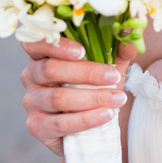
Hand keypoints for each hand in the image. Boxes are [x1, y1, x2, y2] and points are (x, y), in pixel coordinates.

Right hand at [20, 39, 129, 155]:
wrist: (91, 126)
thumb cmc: (95, 87)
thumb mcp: (109, 64)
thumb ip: (118, 49)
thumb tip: (130, 36)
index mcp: (42, 54)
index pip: (36, 42)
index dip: (56, 45)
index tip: (83, 51)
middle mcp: (31, 75)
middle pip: (51, 70)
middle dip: (86, 73)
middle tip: (113, 77)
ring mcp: (32, 102)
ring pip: (58, 98)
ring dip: (92, 98)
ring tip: (118, 99)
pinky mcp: (37, 126)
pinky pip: (60, 123)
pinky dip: (86, 119)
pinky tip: (106, 115)